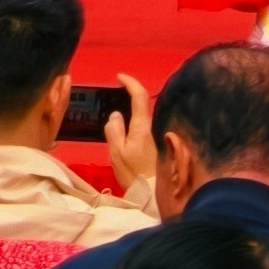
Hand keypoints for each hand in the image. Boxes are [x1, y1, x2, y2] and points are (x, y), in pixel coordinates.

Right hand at [105, 73, 157, 192]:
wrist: (151, 191)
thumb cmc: (133, 171)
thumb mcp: (117, 152)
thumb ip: (114, 131)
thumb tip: (115, 114)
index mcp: (142, 125)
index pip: (140, 96)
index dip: (131, 83)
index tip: (120, 76)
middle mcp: (151, 126)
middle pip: (142, 104)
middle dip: (129, 95)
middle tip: (114, 94)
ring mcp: (154, 134)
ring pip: (142, 115)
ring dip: (131, 109)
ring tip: (115, 111)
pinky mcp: (154, 143)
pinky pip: (142, 125)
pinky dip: (133, 120)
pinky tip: (124, 127)